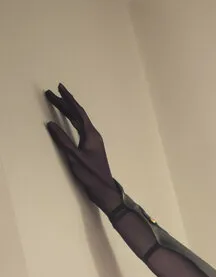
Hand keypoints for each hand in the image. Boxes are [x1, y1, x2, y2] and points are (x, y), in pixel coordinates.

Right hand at [45, 83, 121, 214]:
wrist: (103, 189)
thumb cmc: (90, 174)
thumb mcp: (74, 157)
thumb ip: (62, 140)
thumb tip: (51, 124)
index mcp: (91, 134)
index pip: (78, 112)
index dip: (69, 99)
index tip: (59, 88)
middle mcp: (93, 135)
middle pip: (77, 115)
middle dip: (64, 104)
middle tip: (50, 94)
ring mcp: (92, 141)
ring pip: (78, 122)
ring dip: (67, 112)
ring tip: (55, 103)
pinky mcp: (90, 147)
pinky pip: (79, 129)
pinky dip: (71, 122)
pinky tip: (66, 121)